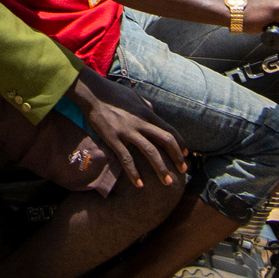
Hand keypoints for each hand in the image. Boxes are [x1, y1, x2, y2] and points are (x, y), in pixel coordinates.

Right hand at [67, 70, 186, 187]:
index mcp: (147, 113)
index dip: (180, 144)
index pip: (169, 130)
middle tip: (183, 171)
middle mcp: (141, 123)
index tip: (186, 155)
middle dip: (177, 157)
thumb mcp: (134, 96)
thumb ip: (145, 104)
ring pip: (150, 152)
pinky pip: (127, 158)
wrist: (92, 93)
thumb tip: (154, 110)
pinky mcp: (114, 139)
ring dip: (161, 169)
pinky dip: (134, 173)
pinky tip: (139, 184)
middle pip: (166, 141)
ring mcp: (128, 131)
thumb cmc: (113, 93)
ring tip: (168, 182)